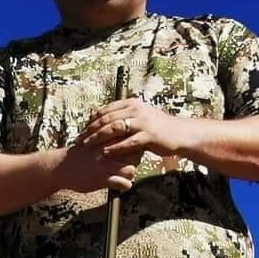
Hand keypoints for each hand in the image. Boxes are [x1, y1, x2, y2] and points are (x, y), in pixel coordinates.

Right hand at [54, 142, 137, 195]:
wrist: (61, 166)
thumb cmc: (80, 154)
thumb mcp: (96, 140)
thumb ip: (111, 139)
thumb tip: (128, 142)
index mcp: (108, 138)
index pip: (133, 142)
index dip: (133, 149)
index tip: (126, 155)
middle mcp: (109, 150)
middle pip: (136, 156)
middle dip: (133, 162)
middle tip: (124, 166)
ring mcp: (106, 164)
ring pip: (131, 169)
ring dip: (129, 175)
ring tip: (121, 176)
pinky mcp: (102, 178)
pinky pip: (124, 183)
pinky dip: (124, 186)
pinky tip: (119, 186)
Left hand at [76, 99, 195, 159]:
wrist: (179, 134)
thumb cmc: (157, 128)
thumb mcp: (139, 117)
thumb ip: (123, 117)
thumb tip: (104, 120)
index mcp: (132, 104)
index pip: (106, 110)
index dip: (91, 120)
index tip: (81, 130)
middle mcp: (136, 110)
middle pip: (107, 118)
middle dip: (91, 129)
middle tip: (79, 140)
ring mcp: (142, 122)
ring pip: (115, 128)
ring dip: (98, 137)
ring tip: (87, 145)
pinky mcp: (148, 135)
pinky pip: (128, 142)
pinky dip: (115, 147)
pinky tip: (104, 153)